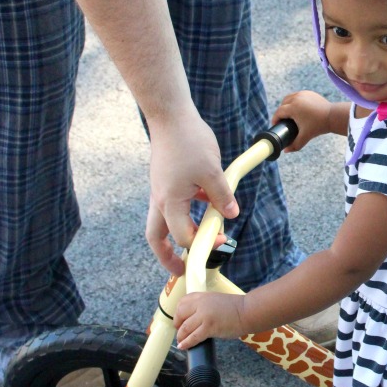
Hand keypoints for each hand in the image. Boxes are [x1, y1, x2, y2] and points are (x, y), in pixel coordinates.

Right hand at [146, 109, 239, 275]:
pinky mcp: (165, 182)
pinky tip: (205, 205)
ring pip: (161, 223)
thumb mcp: (212, 171)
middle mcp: (159, 200)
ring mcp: (160, 191)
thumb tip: (229, 214)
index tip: (221, 242)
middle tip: (181, 270)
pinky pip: (171, 205)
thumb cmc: (189, 141)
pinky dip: (184, 212)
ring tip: (194, 244)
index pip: (183, 236)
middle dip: (167, 258)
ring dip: (175, 236)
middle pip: (156, 238)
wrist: (171, 116)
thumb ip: (221, 196)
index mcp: (170, 202)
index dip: (202, 244)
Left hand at [174, 292, 246, 348]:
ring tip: (181, 342)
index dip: (178, 313)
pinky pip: (193, 337)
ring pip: (185, 328)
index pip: (182, 302)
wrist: (248, 311)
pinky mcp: (209, 327)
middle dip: (177, 325)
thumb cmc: (236, 308)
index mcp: (202, 296)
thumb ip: (204, 306)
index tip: (179, 320)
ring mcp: (204, 315)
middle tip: (180, 332)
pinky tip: (183, 347)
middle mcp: (200, 304)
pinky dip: (186, 343)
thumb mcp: (216, 300)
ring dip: (181, 336)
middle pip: (180, 314)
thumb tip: (194, 319)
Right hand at [272, 90, 336, 151]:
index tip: (275, 124)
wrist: (333, 117)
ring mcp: (303, 94)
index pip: (279, 112)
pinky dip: (295, 100)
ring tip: (288, 113)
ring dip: (287, 104)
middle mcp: (296, 98)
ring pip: (289, 98)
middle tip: (283, 120)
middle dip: (281, 111)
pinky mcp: (309, 93)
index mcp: (293, 107)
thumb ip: (295, 145)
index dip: (275, 119)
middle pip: (283, 103)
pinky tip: (296, 107)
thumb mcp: (305, 136)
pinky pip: (298, 95)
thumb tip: (286, 151)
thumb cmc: (319, 126)